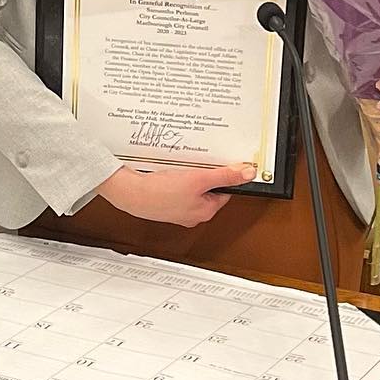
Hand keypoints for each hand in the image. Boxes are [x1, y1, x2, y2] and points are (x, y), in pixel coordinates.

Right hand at [96, 163, 255, 227]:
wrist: (131, 194)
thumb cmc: (161, 193)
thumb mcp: (199, 179)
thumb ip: (225, 176)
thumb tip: (247, 174)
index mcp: (205, 212)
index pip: (225, 192)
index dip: (223, 176)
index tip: (219, 165)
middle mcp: (193, 214)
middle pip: (208, 189)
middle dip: (203, 174)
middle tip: (197, 165)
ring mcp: (178, 209)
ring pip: (191, 187)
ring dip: (188, 175)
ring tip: (181, 169)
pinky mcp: (165, 203)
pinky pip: (177, 188)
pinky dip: (175, 178)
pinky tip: (168, 172)